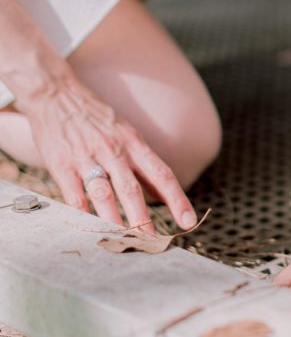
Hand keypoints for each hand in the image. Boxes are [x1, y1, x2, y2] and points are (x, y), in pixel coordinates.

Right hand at [25, 77, 196, 235]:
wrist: (56, 93)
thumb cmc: (94, 115)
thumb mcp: (126, 132)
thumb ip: (142, 163)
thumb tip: (161, 192)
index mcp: (133, 143)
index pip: (162, 174)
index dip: (177, 200)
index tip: (188, 221)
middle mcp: (114, 151)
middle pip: (133, 190)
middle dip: (145, 219)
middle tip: (154, 243)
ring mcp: (87, 157)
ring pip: (105, 194)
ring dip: (115, 221)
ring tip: (124, 243)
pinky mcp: (62, 164)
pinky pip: (75, 194)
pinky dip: (83, 214)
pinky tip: (89, 229)